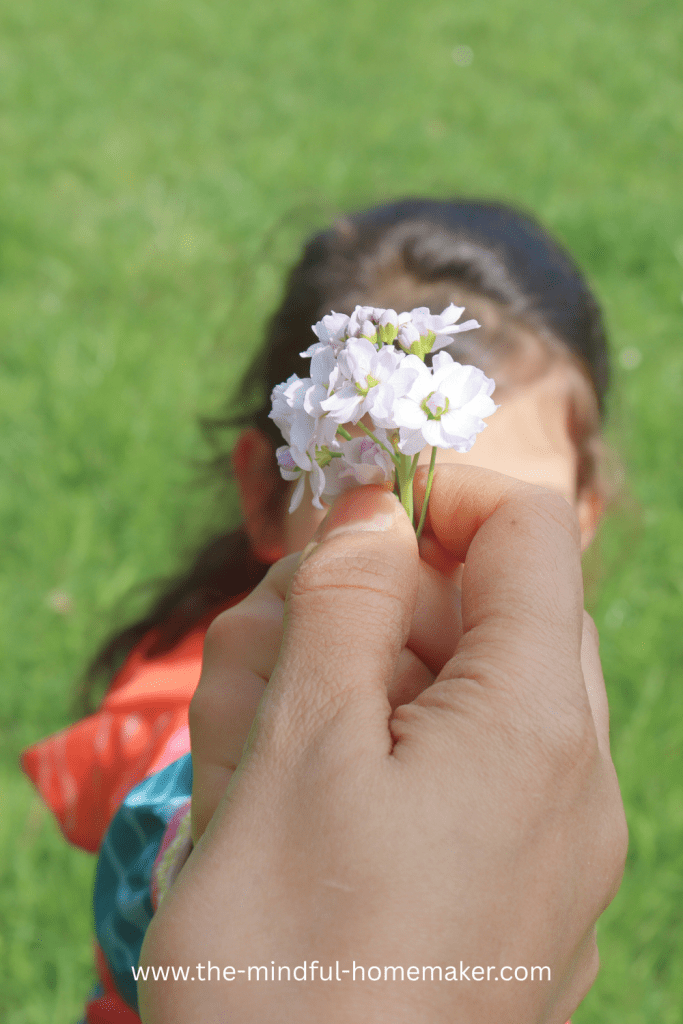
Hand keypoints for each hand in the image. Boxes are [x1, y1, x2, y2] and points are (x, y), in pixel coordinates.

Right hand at [139, 467, 626, 1023]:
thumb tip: (376, 508)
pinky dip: (374, 756)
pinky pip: (451, 777)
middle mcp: (568, 779)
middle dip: (373, 602)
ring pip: (454, 693)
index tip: (342, 518)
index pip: (527, 532)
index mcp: (538, 726)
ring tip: (253, 741)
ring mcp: (544, 842)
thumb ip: (345, 606)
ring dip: (353, 681)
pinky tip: (290, 799)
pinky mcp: (504, 892)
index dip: (438, 497)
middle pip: (483, 613)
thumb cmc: (294, 971)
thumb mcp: (301, 754)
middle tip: (268, 646)